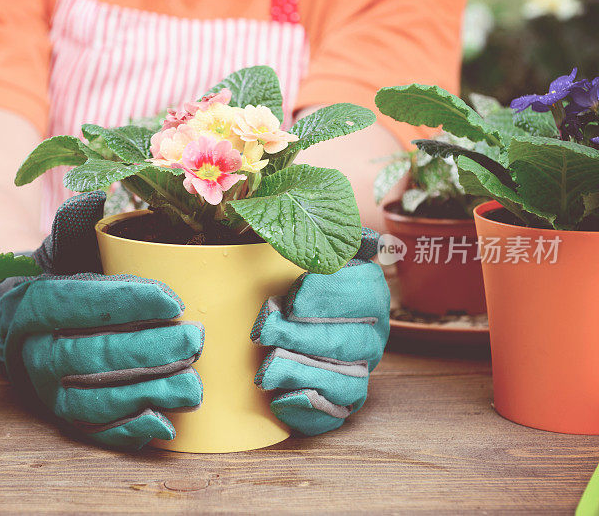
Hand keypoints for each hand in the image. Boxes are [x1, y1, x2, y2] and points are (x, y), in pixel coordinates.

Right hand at [0, 192, 202, 448]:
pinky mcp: (66, 420)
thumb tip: (95, 196)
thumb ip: (79, 225)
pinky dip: (129, 433)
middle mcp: (35, 353)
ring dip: (146, 393)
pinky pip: (95, 434)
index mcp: (34, 306)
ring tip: (194, 383)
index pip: (74, 303)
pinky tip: (166, 423)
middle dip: (146, 350)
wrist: (33, 333)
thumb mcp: (66, 250)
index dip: (124, 302)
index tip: (173, 298)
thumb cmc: (67, 287)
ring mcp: (49, 392)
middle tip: (195, 339)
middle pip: (88, 357)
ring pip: (93, 402)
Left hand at [251, 229, 389, 434]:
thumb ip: (305, 226)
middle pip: (352, 339)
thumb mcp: (288, 243)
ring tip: (265, 368)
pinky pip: (337, 414)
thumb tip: (328, 220)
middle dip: (303, 336)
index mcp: (365, 289)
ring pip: (348, 380)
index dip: (331, 293)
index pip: (366, 289)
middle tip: (264, 329)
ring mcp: (359, 368)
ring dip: (302, 373)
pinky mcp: (342, 400)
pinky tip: (280, 399)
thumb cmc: (277, 275)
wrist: (264, 320)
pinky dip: (310, 410)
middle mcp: (371, 331)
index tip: (292, 296)